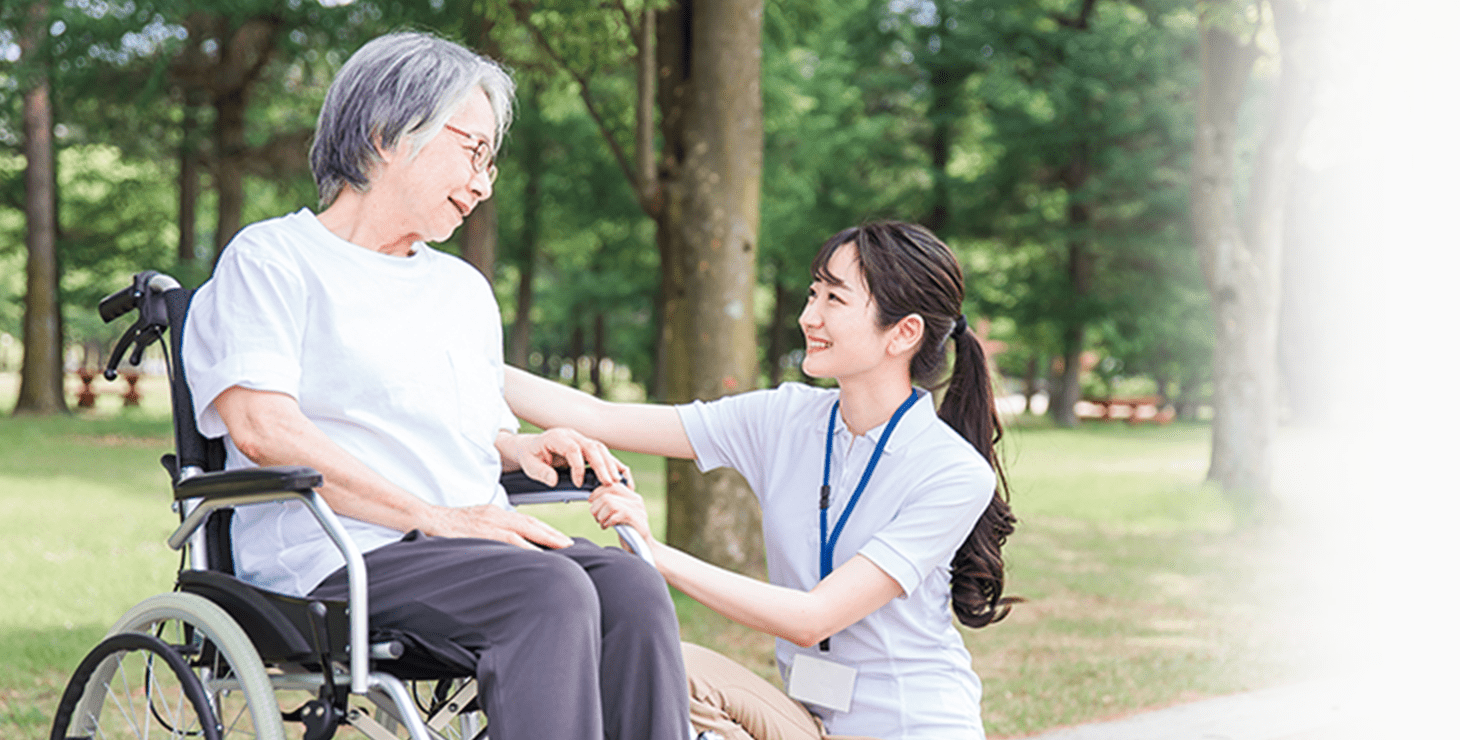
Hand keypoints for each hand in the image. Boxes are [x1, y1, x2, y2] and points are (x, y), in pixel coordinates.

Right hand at [421, 502, 572, 549]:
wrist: (428, 520)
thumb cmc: (452, 524)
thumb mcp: (480, 520)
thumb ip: (497, 529)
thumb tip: (514, 543)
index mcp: (497, 514)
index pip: (528, 521)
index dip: (547, 530)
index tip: (563, 539)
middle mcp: (497, 517)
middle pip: (531, 525)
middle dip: (552, 535)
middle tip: (571, 545)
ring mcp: (489, 526)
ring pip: (523, 533)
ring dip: (543, 541)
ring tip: (561, 551)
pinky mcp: (481, 536)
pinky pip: (507, 543)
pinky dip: (523, 549)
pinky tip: (535, 557)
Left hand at [501, 428, 633, 489]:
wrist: (531, 446)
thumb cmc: (531, 455)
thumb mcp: (529, 465)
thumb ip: (540, 472)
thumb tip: (553, 480)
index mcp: (556, 437)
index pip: (572, 449)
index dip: (578, 466)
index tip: (578, 483)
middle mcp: (571, 435)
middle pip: (591, 446)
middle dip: (602, 465)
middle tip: (608, 482)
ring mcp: (580, 439)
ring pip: (600, 448)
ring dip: (610, 464)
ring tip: (616, 481)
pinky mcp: (586, 446)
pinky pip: (601, 452)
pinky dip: (611, 463)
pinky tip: (619, 475)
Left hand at [589, 482, 652, 543]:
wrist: (643, 547)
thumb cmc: (629, 532)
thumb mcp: (620, 515)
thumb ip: (612, 504)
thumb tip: (592, 498)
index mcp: (633, 497)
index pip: (612, 485)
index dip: (598, 492)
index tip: (590, 501)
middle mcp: (636, 500)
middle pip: (607, 494)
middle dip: (596, 506)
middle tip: (596, 517)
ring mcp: (637, 510)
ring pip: (609, 503)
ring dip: (600, 515)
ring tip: (602, 523)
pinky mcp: (635, 520)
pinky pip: (614, 515)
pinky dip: (606, 522)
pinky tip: (607, 527)